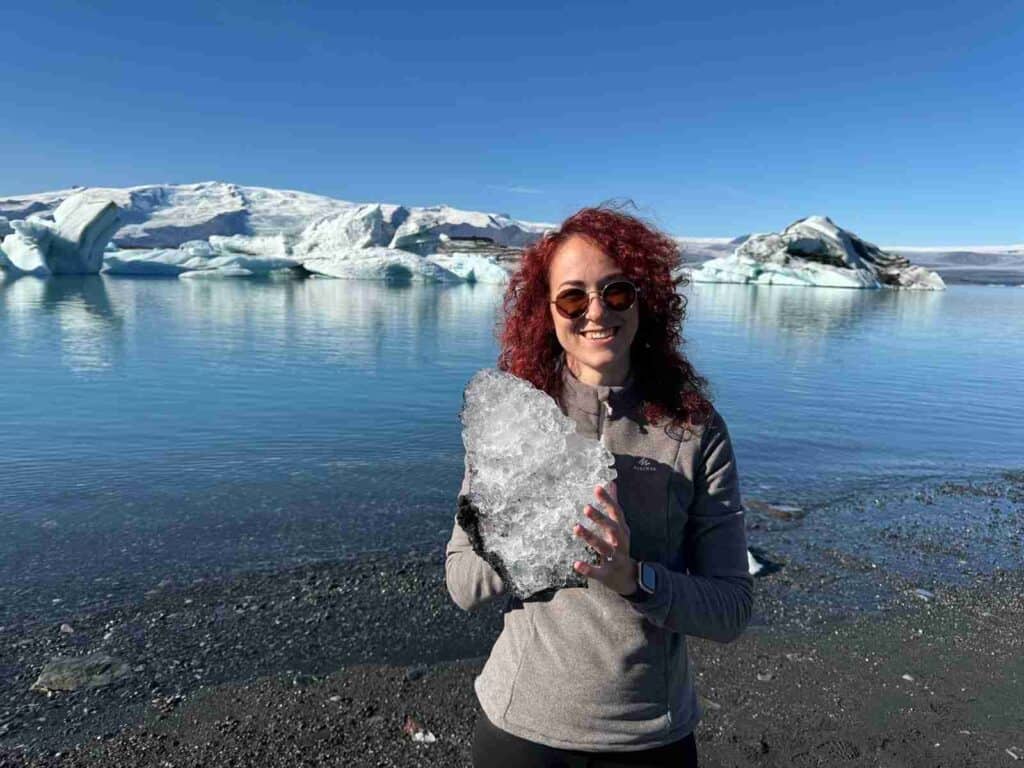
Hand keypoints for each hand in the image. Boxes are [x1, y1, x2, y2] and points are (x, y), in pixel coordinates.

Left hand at [572, 481, 637, 595]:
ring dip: (590, 538)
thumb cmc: (620, 547)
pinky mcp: (607, 574)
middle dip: (600, 518)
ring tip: (575, 528)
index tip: (597, 488)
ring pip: (604, 548)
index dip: (608, 500)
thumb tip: (612, 483)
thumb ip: (614, 506)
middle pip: (612, 529)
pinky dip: (588, 568)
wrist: (629, 578)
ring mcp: (615, 559)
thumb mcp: (619, 527)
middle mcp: (620, 543)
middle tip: (586, 507)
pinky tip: (576, 564)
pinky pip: (598, 571)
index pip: (617, 513)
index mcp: (622, 531)